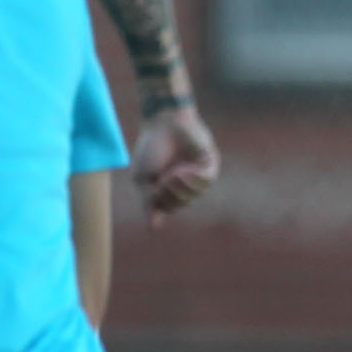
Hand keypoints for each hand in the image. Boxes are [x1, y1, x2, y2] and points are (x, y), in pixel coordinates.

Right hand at [132, 104, 220, 222]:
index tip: (153, 190)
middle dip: (169, 194)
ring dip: (180, 187)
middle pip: (180, 203)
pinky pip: (205, 181)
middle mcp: (184, 183)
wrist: (164, 122)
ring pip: (193, 194)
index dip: (159, 203)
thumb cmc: (151, 148)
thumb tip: (153, 228)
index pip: (167, 208)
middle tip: (162, 181)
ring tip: (172, 174)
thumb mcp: (143, 178)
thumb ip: (148, 202)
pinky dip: (193, 179)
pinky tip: (184, 170)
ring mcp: (197, 175)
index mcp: (168, 187)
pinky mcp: (209, 165)